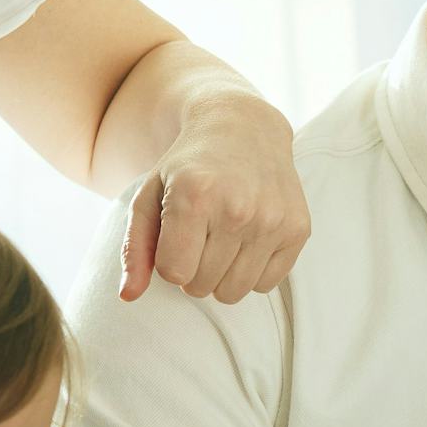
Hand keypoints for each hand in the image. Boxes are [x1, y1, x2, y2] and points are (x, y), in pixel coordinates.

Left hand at [118, 93, 307, 303]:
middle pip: (202, 285)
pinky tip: (247, 241)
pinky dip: (252, 272)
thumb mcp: (149, 196)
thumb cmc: (187, 168)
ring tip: (220, 243)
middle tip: (198, 238)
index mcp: (194, 196)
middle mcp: (237, 208)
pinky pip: (266, 285)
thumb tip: (129, 297)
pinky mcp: (298, 229)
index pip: (174, 272)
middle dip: (193, 269)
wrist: (243, 129)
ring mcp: (272, 220)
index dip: (169, 261)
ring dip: (221, 276)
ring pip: (233, 292)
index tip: (174, 238)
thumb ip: (134, 247)